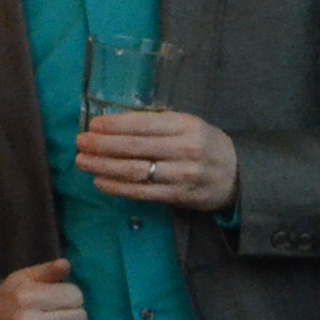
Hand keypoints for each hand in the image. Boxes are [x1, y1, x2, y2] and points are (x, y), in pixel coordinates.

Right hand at [0, 259, 87, 319]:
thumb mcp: (24, 278)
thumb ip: (48, 271)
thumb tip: (66, 264)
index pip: (75, 296)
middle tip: (60, 312)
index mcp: (26, 298)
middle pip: (80, 318)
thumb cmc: (10, 299)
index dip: (71, 294)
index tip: (60, 296)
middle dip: (74, 312)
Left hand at [76, 109, 236, 212]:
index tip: (93, 125)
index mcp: (187, 126)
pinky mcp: (179, 196)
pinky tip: (100, 181)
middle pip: (135, 148)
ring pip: (135, 172)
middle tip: (80, 143)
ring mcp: (182, 175)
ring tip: (82, 162)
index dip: (115, 125)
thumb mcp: (188, 125)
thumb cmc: (204, 144)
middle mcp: (185, 149)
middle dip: (102, 145)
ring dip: (104, 167)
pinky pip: (142, 193)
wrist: (238, 175)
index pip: (145, 124)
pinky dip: (117, 187)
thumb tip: (112, 123)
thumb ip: (156, 124)